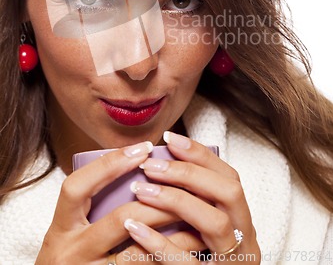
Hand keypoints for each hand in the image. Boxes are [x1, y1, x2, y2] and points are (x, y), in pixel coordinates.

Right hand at [35, 141, 182, 263]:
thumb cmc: (72, 259)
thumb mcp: (71, 231)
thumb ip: (93, 205)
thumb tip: (138, 168)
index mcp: (61, 229)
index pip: (77, 187)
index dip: (109, 165)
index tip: (142, 148)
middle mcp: (72, 252)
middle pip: (120, 219)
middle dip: (158, 198)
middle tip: (184, 182)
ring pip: (140, 251)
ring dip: (172, 229)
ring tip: (197, 209)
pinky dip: (171, 254)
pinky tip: (192, 242)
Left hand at [115, 132, 260, 263]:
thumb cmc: (198, 261)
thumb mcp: (203, 231)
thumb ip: (194, 204)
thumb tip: (159, 165)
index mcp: (242, 221)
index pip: (229, 177)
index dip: (201, 155)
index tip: (170, 138)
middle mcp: (245, 240)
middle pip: (228, 192)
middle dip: (188, 172)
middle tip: (151, 164)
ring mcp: (232, 263)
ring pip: (213, 222)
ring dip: (174, 200)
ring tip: (140, 190)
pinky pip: (188, 262)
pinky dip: (160, 243)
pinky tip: (134, 228)